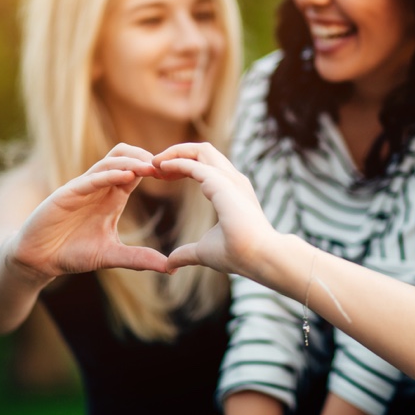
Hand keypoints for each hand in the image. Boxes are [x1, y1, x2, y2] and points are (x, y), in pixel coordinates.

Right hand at [9, 143, 167, 279]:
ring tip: (152, 167)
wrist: (37, 261)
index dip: (155, 169)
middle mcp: (98, 187)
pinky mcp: (65, 194)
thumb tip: (171, 268)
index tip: (178, 172)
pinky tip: (126, 176)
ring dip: (131, 162)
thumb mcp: (111, 256)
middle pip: (124, 155)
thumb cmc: (72, 253)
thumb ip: (139, 258)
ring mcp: (82, 188)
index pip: (136, 171)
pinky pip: (89, 179)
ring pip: (109, 162)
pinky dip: (108, 175)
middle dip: (146, 157)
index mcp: (112, 196)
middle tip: (167, 166)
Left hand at [153, 142, 277, 276]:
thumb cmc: (239, 254)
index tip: (162, 176)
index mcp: (231, 190)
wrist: (260, 257)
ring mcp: (229, 178)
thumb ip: (187, 254)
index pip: (206, 165)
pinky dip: (175, 162)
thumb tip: (170, 265)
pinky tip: (160, 169)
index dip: (182, 166)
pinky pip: (194, 164)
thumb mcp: (205, 252)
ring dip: (175, 153)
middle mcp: (232, 179)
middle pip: (203, 151)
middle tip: (154, 165)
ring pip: (200, 149)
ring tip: (154, 163)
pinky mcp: (221, 183)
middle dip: (177, 153)